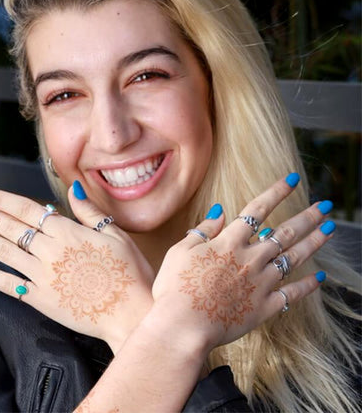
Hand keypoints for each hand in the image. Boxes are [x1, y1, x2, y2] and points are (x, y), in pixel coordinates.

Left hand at [0, 183, 153, 351]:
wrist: (131, 314)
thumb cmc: (129, 273)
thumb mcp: (115, 235)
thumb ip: (89, 211)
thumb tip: (73, 187)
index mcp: (68, 233)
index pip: (26, 209)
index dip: (0, 198)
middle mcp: (49, 252)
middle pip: (9, 227)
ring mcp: (42, 277)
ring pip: (3, 251)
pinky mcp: (39, 300)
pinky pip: (7, 284)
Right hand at [152, 174, 331, 350]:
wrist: (183, 326)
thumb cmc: (175, 287)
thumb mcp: (180, 250)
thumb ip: (203, 230)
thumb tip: (220, 211)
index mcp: (229, 242)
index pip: (257, 210)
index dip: (275, 193)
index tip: (291, 179)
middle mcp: (250, 259)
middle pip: (284, 233)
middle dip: (307, 217)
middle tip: (325, 206)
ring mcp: (261, 283)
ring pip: (294, 258)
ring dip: (314, 242)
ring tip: (331, 229)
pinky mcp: (265, 307)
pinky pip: (292, 294)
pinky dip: (308, 285)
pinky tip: (321, 277)